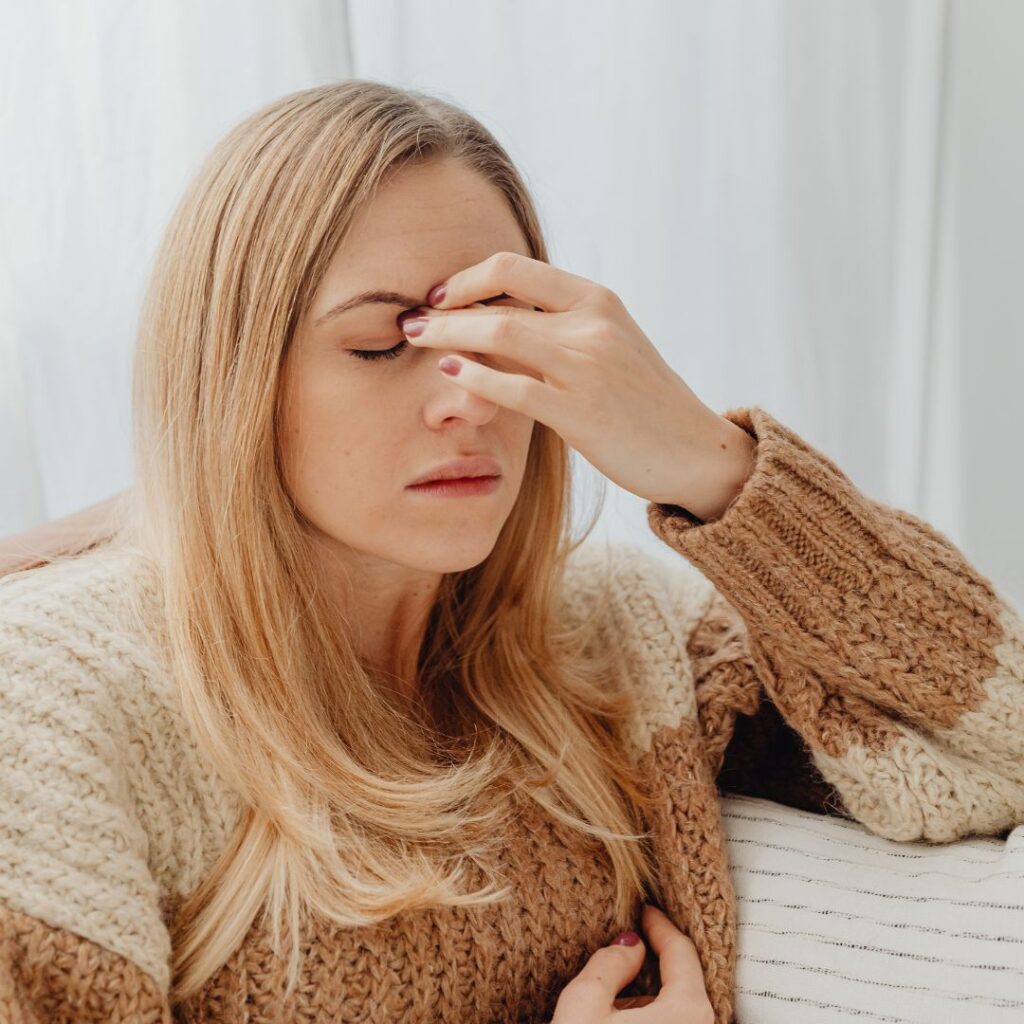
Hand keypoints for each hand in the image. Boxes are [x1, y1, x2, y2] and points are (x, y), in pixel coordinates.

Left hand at [398, 252, 755, 520]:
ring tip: (416, 339)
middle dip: (445, 307)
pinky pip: (515, 387)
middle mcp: (592, 324)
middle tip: (410, 319)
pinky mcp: (581, 412)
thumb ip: (560, 328)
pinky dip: (475, 376)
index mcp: (597, 300)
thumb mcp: (610, 345)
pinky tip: (450, 373)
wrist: (693, 449)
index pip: (516, 267)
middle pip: (499, 298)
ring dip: (448, 335)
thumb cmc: (644, 401)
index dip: (468, 277)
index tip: (440, 295)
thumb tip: (496, 320)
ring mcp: (587, 367)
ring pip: (500, 333)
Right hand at [549, 903, 714, 1022]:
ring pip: (676, 1009)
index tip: (645, 910)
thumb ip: (610, 964)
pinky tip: (622, 1017)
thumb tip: (629, 943)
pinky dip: (653, 1016)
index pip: (681, 952)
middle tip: (632, 940)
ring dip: (651, 994)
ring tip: (618, 988)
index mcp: (687, 1011)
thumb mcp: (584, 1006)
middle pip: (683, 982)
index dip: (660, 925)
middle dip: (655, 959)